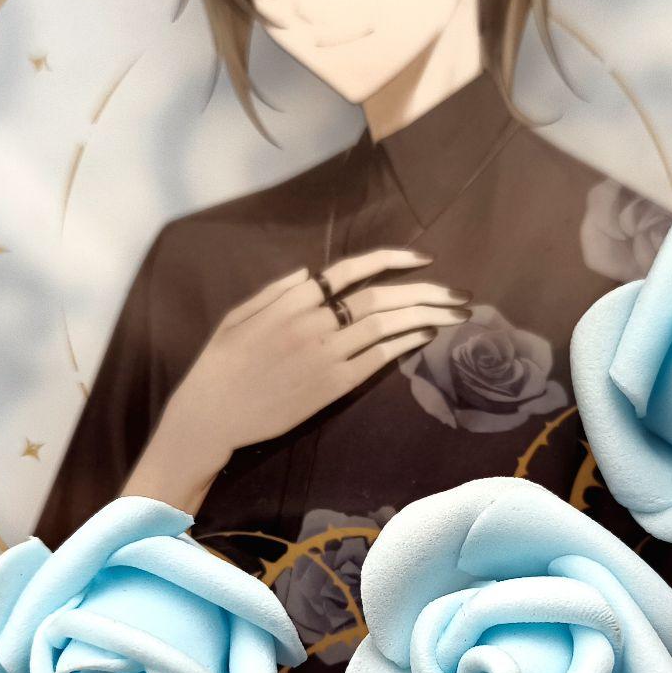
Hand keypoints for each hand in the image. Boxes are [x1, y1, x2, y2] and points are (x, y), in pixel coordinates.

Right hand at [123, 248, 469, 512]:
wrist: (212, 414)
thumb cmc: (220, 366)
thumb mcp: (238, 315)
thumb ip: (276, 291)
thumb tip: (310, 273)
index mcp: (291, 301)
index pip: (351, 270)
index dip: (392, 260)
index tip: (423, 258)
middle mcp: (312, 321)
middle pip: (379, 296)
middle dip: (426, 290)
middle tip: (459, 293)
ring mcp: (325, 353)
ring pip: (385, 324)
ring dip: (426, 315)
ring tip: (456, 313)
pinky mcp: (332, 385)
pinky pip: (377, 358)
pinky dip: (405, 343)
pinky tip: (427, 335)